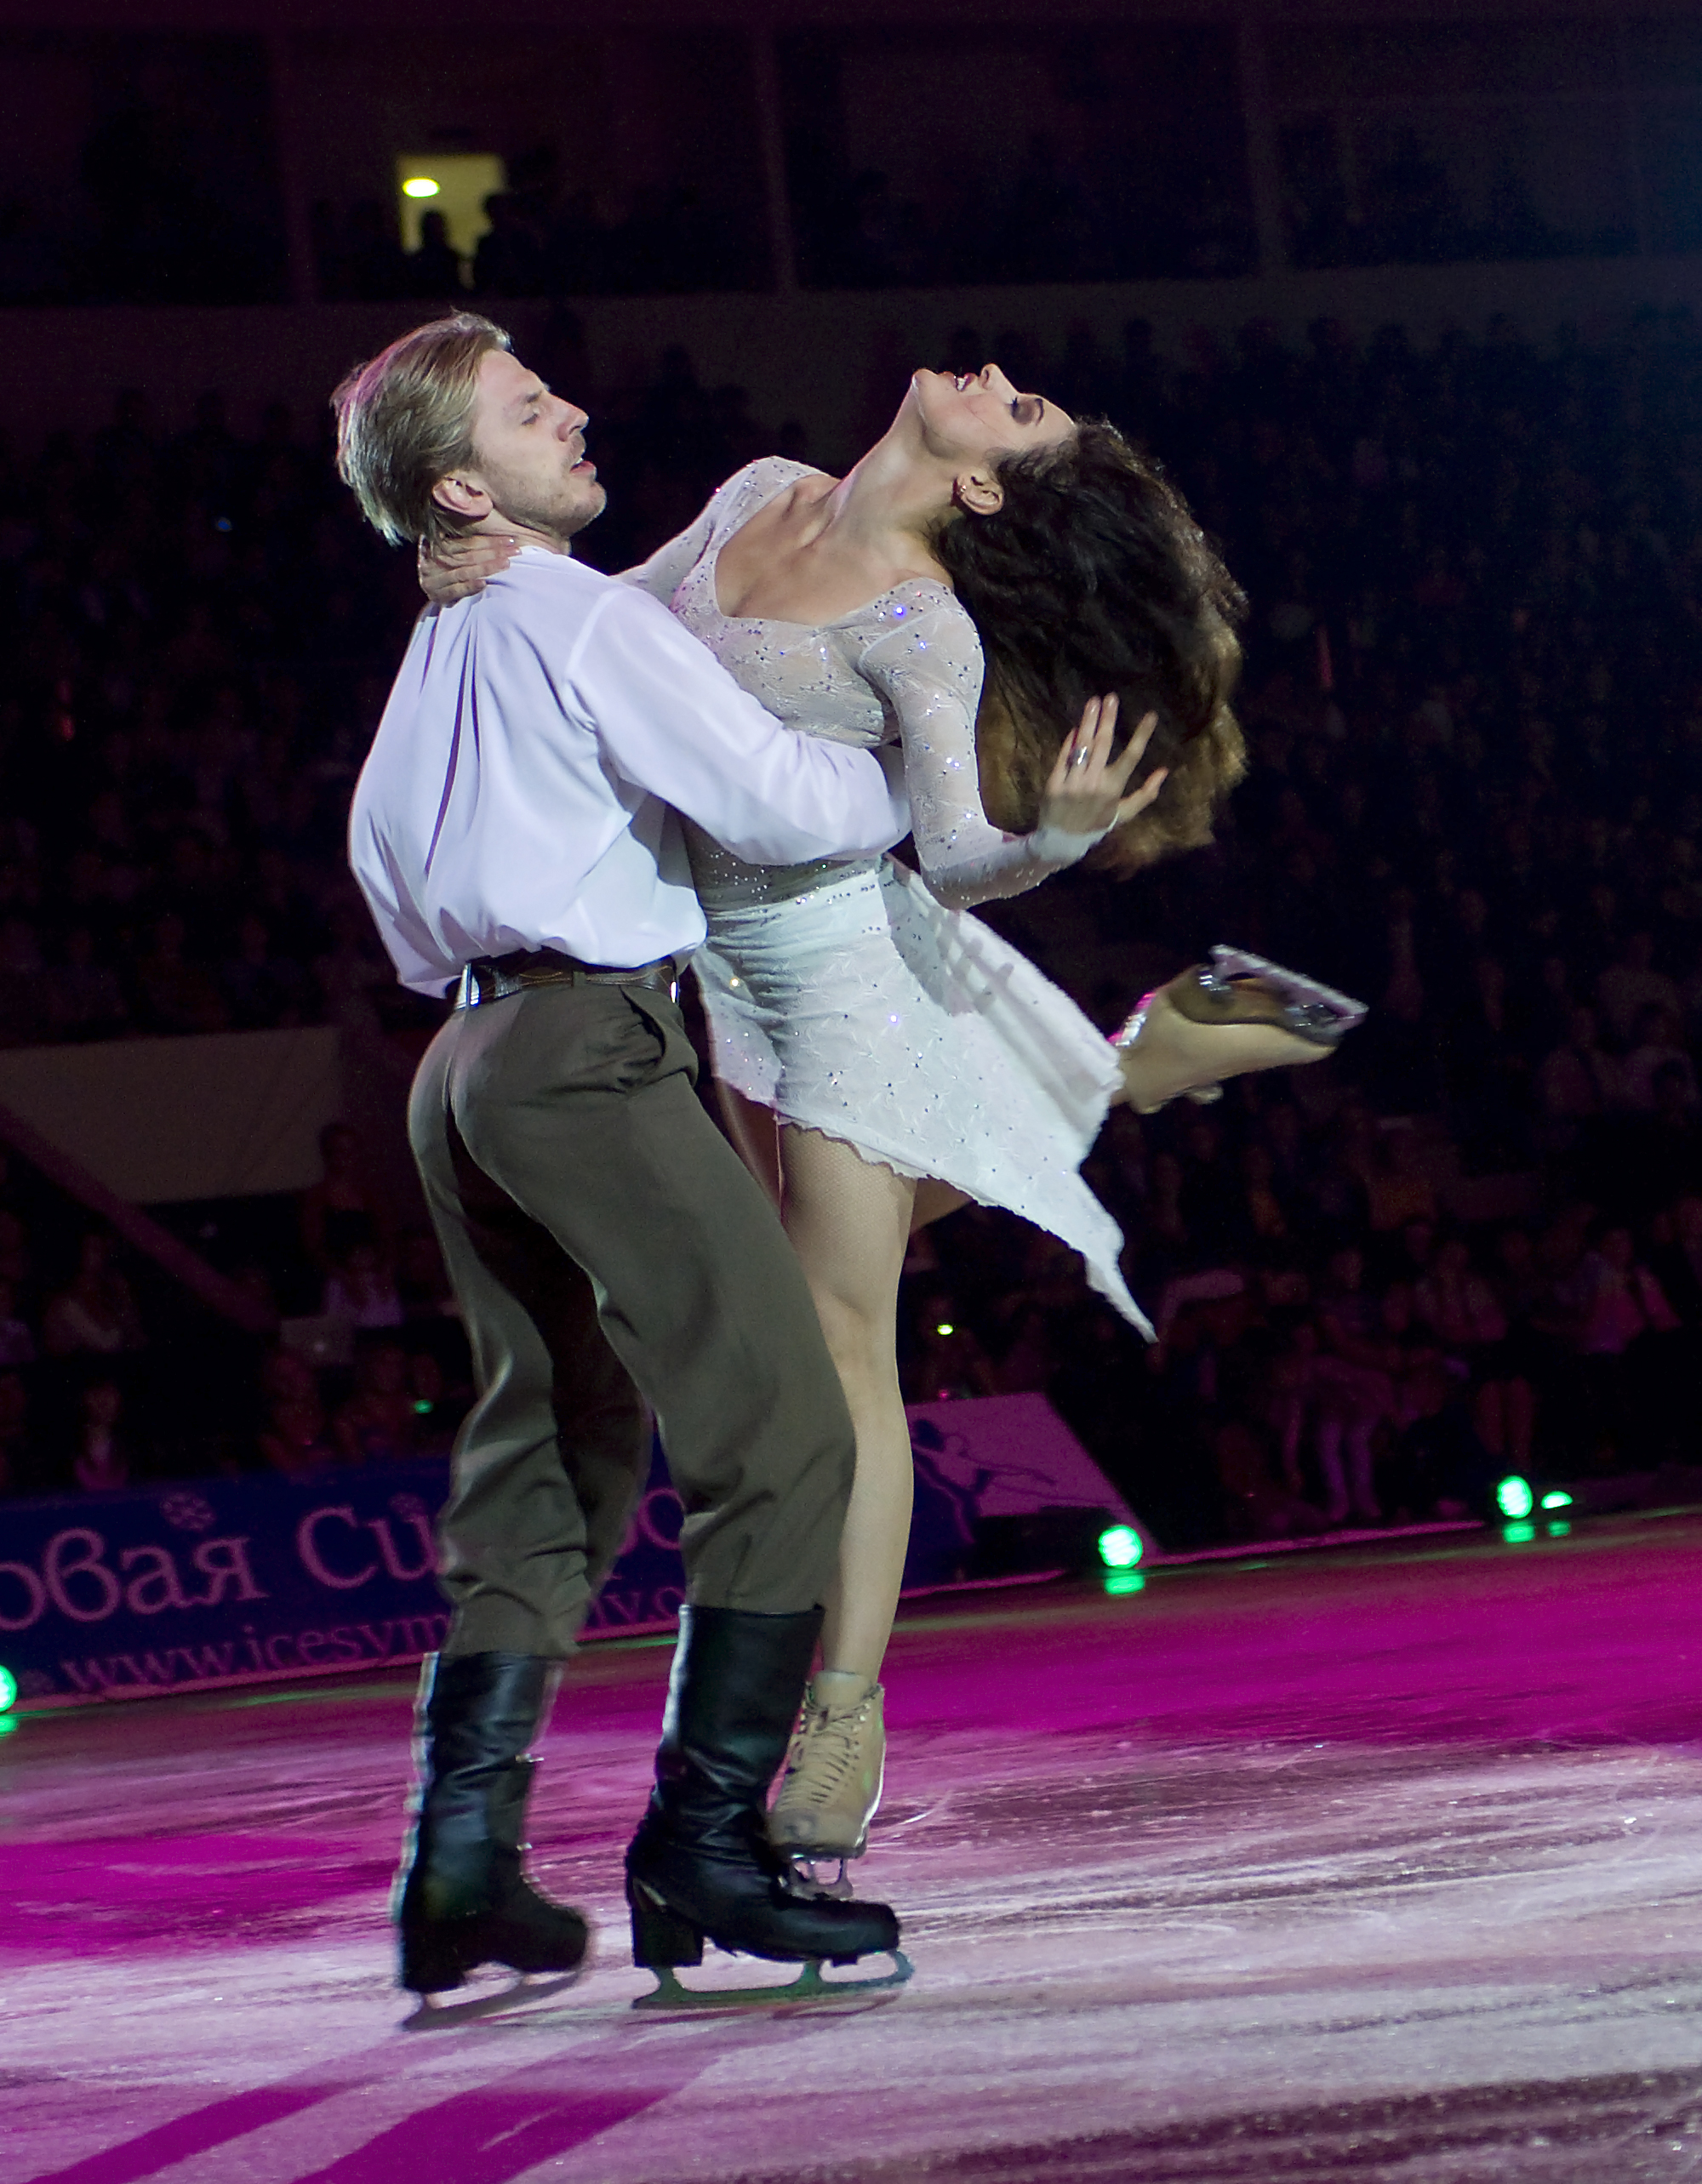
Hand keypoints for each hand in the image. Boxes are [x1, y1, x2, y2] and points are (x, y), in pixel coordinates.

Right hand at [418, 531, 519, 604]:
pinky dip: (470, 587)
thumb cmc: (442, 568)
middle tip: (516, 551)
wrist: (422, 590)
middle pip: (469, 556)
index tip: (511, 540)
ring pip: (464, 571)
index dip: (490, 541)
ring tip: (506, 564)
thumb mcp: (448, 551)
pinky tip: (483, 583)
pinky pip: (455, 590)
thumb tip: (487, 524)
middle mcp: (437, 560)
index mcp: (440, 546)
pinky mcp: (437, 595)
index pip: (469, 543)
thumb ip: (463, 543)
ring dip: (487, 568)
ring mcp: (436, 578)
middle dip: (494, 553)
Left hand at [1035, 695, 1166, 836]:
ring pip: (1082, 745)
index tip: (1151, 715)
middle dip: (1108, 718)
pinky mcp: (1054, 783)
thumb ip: (1145, 795)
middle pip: (1103, 744)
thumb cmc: (1095, 826)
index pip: (1131, 757)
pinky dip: (1070, 740)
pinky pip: (1064, 756)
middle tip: (1111, 697)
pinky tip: (1077, 727)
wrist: (1060, 841)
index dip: (1142, 735)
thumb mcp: (1122, 815)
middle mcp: (1093, 784)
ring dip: (1088, 721)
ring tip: (1093, 702)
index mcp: (1112, 790)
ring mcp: (1072, 783)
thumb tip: (1164, 771)